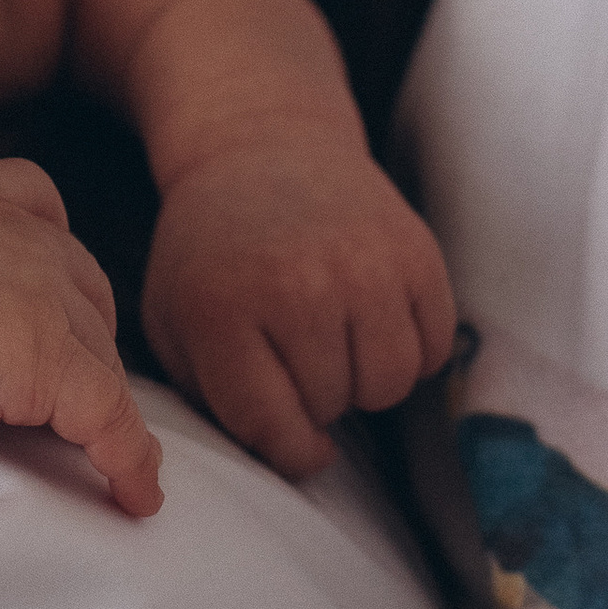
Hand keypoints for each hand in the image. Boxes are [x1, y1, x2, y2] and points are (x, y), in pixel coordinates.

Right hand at [0, 160, 163, 515]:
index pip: (37, 203)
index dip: (54, 250)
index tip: (55, 293)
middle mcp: (21, 239)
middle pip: (86, 293)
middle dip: (83, 343)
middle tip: (64, 401)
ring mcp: (44, 298)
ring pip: (103, 361)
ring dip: (104, 409)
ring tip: (109, 461)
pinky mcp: (52, 361)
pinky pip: (112, 420)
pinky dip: (130, 461)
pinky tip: (135, 498)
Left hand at [140, 141, 455, 481]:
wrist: (265, 145)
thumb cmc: (212, 251)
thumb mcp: (174, 318)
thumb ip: (206, 395)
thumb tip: (269, 464)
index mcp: (223, 309)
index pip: (274, 428)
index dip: (289, 451)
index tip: (293, 439)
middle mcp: (297, 286)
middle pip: (333, 407)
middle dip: (316, 399)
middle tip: (298, 356)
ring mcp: (364, 265)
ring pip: (390, 386)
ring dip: (363, 379)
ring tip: (333, 341)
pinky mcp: (417, 251)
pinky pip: (433, 349)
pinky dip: (408, 348)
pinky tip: (369, 316)